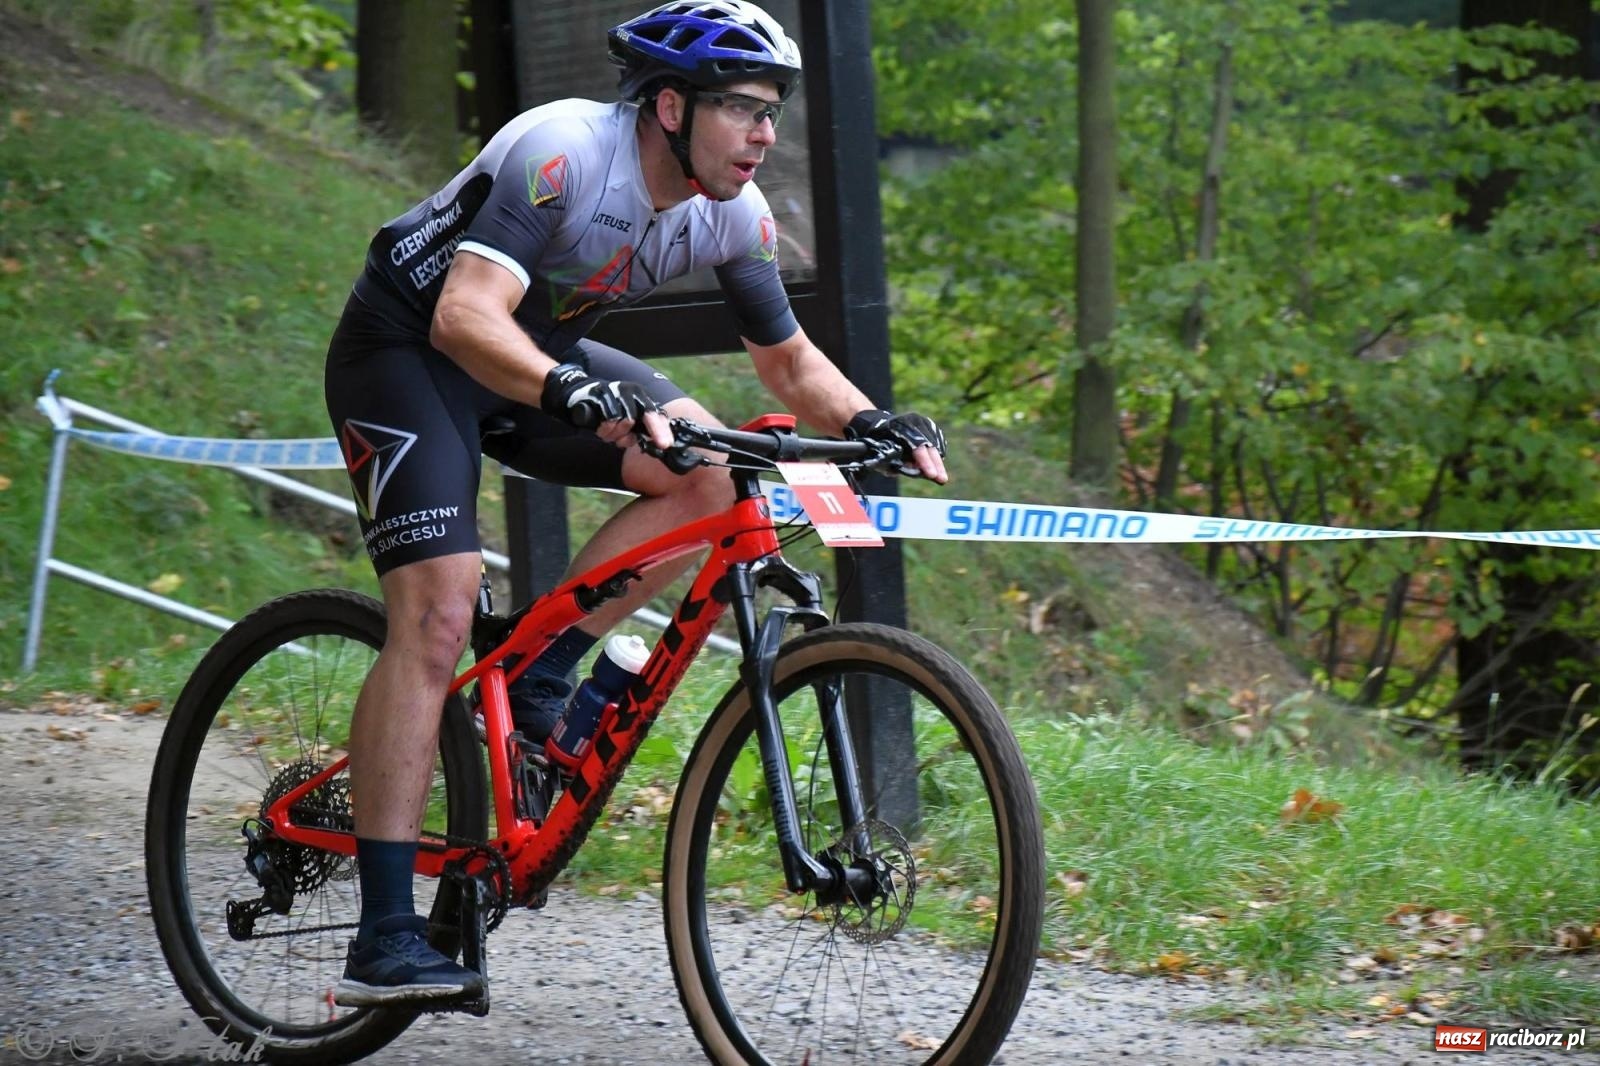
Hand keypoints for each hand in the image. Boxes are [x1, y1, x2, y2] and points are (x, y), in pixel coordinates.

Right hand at [541, 363, 670, 447]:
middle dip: (644, 432)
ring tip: (608, 433)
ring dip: (617, 434)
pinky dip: (606, 429)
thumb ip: (640, 429)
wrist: (576, 395)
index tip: (665, 445)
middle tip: (636, 442)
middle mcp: (631, 392)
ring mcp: (617, 392)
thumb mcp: (626, 419)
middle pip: (646, 415)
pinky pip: (610, 419)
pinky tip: (600, 428)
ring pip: (626, 421)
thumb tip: (658, 445)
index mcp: (640, 397)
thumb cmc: (604, 411)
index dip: (662, 429)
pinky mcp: (602, 396)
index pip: (657, 413)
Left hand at [846, 408, 948, 482]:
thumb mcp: (879, 454)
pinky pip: (937, 441)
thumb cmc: (879, 442)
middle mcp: (913, 421)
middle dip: (935, 464)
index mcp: (899, 426)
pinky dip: (937, 454)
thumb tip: (910, 471)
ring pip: (935, 443)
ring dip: (938, 462)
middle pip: (929, 444)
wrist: (880, 425)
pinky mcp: (929, 426)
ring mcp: (922, 422)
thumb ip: (892, 464)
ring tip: (941, 477)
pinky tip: (938, 466)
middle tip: (942, 479)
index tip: (931, 475)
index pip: (916, 445)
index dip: (924, 461)